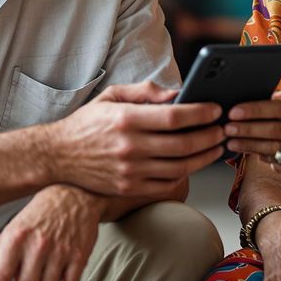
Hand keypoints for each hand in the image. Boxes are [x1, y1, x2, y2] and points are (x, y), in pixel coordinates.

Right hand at [46, 81, 225, 196]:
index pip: (173, 116)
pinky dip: (185, 174)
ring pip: (180, 167)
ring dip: (204, 157)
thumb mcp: (112, 97)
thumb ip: (145, 92)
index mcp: (126, 119)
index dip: (200, 113)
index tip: (216, 109)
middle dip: (210, 136)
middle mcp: (129, 147)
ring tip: (217, 147)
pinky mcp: (128, 188)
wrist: (57, 156)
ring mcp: (129, 171)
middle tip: (223, 129)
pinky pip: (166, 183)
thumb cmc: (88, 123)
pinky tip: (194, 163)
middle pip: (183, 144)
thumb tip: (178, 93)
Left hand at [223, 87, 280, 174]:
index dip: (254, 110)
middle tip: (226, 128)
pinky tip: (254, 153)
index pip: (279, 109)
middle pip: (274, 131)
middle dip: (246, 130)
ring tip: (231, 142)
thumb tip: (267, 98)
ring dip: (250, 147)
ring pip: (275, 150)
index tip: (234, 110)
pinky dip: (268, 160)